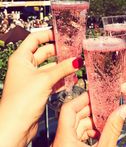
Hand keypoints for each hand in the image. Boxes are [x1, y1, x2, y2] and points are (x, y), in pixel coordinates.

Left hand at [0, 30, 81, 146]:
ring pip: (49, 67)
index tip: (61, 34)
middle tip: (72, 50)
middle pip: (44, 53)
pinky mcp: (37, 90)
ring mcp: (31, 78)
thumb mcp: (45, 79)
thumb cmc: (21, 101)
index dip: (47, 35)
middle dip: (58, 52)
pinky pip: (51, 80)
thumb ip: (63, 68)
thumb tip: (76, 60)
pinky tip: (71, 79)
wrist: (15, 126)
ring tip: (75, 64)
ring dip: (61, 66)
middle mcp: (25, 66)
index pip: (34, 39)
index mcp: (21, 58)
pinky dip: (60, 78)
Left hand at [52, 92, 125, 146]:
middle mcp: (59, 140)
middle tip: (105, 106)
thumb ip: (113, 129)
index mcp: (64, 138)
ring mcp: (62, 145)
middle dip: (90, 110)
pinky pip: (74, 135)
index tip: (95, 94)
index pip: (69, 108)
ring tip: (105, 121)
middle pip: (73, 115)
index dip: (82, 99)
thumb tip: (123, 109)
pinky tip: (99, 134)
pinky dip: (87, 131)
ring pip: (74, 125)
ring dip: (90, 121)